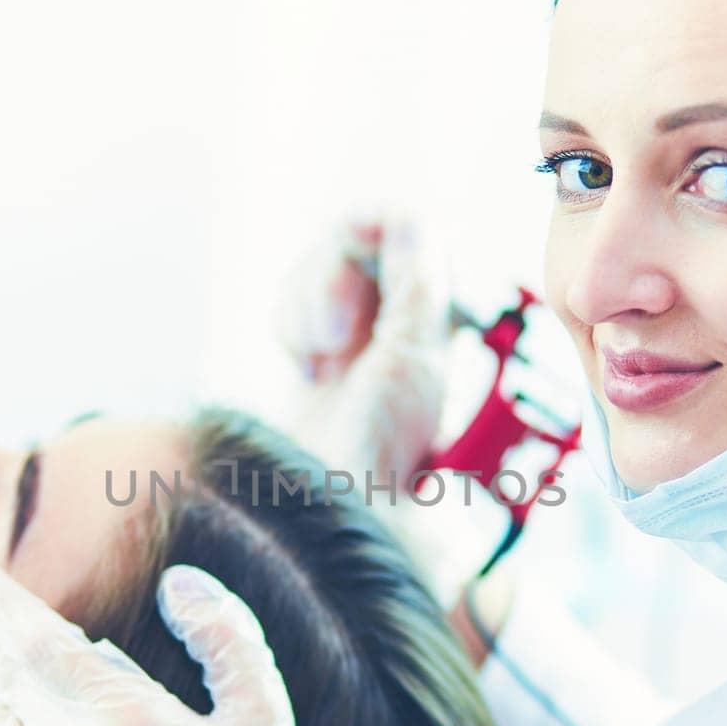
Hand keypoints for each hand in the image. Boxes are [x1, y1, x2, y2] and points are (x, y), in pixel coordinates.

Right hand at [279, 214, 450, 482]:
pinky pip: (295, 299)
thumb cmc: (381, 450)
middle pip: (354, 238)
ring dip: (306, 308)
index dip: (375, 221)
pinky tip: (307, 368)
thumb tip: (412, 221)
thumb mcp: (407, 363)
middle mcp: (401, 311)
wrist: (334, 504)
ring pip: (318, 266)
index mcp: (436, 309)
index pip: (410, 227)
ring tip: (319, 364)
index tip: (347, 233)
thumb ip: (413, 289)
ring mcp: (359, 326)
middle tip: (334, 342)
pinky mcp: (323, 343)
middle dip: (329, 279)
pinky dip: (290, 327)